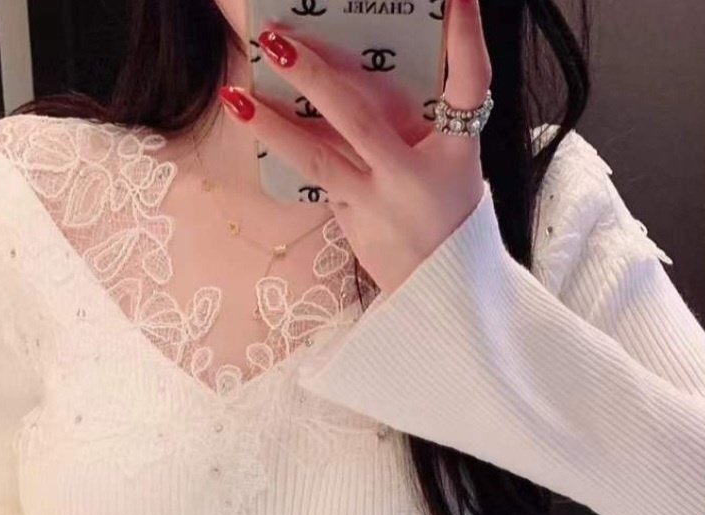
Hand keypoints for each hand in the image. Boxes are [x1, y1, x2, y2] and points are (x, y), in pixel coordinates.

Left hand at [218, 0, 491, 296]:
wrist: (441, 285)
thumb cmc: (448, 208)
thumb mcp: (453, 157)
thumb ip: (420, 113)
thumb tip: (366, 63)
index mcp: (455, 148)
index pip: (469, 83)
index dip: (466, 38)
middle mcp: (411, 174)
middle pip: (359, 119)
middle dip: (316, 77)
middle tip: (275, 40)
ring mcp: (375, 203)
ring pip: (318, 160)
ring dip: (273, 126)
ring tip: (235, 96)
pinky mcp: (350, 220)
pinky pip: (314, 177)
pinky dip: (283, 147)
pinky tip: (248, 117)